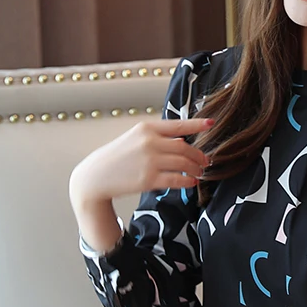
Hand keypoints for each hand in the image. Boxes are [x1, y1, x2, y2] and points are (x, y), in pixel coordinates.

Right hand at [69, 117, 214, 205]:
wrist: (95, 176)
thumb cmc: (117, 157)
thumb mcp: (134, 138)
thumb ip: (157, 137)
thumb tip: (183, 140)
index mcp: (146, 128)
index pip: (178, 125)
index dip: (197, 124)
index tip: (211, 124)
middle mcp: (149, 142)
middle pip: (185, 147)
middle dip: (199, 155)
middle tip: (205, 161)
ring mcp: (149, 161)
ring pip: (183, 163)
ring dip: (195, 169)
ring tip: (199, 173)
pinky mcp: (148, 179)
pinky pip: (176, 180)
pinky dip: (187, 181)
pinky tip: (191, 182)